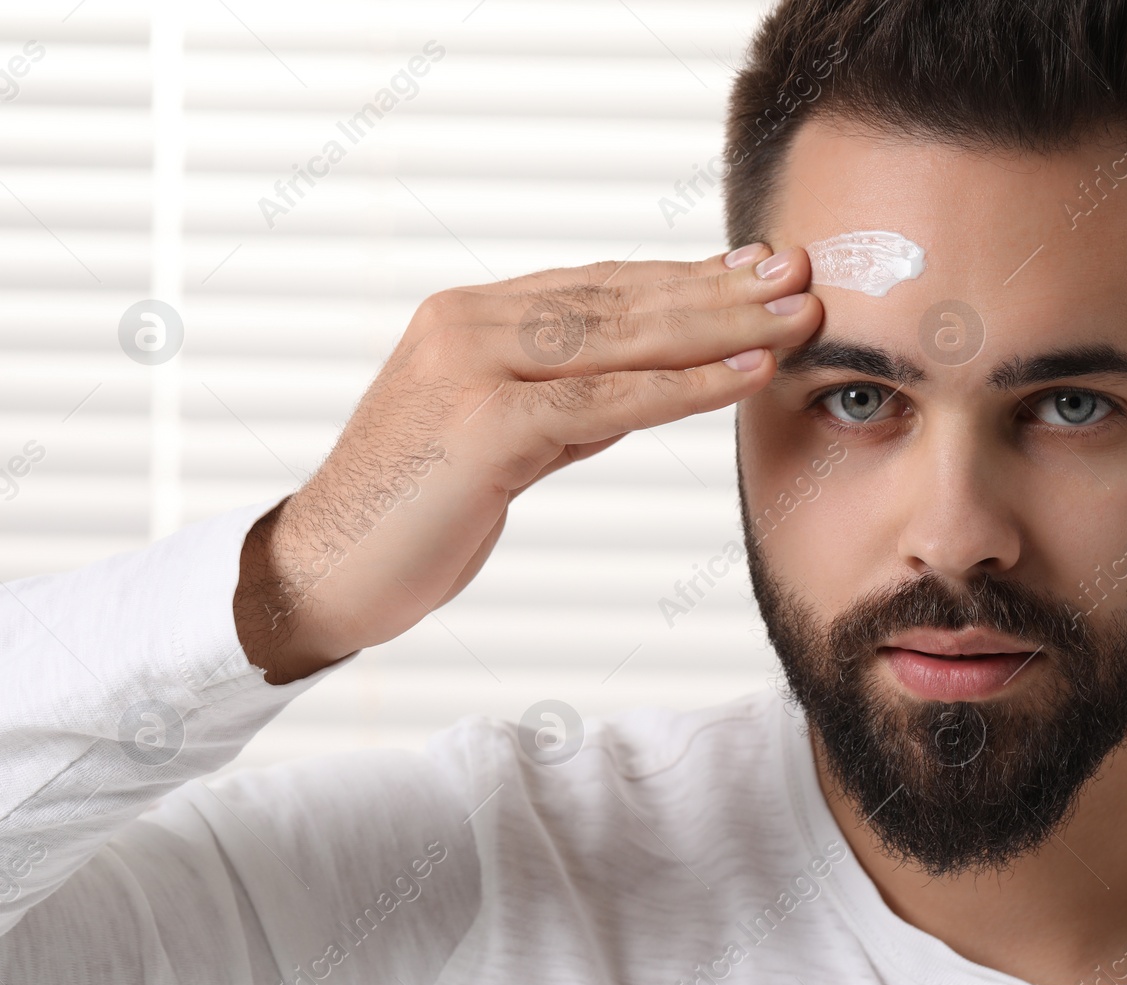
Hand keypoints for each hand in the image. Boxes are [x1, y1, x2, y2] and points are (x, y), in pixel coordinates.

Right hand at [233, 243, 819, 682]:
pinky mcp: (483, 423)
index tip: (757, 270)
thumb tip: (654, 382)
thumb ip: (570, 405)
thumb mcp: (505, 442)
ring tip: (796, 314)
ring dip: (720, 324)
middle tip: (802, 275)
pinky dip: (683, 386)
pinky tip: (745, 371)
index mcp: (470, 318)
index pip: (599, 287)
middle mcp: (467, 323)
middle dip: (720, 289)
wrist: (324, 574)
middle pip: (620, 299)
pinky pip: (605, 400)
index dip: (685, 278)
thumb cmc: (413, 511)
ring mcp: (470, 366)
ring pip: (619, 337)